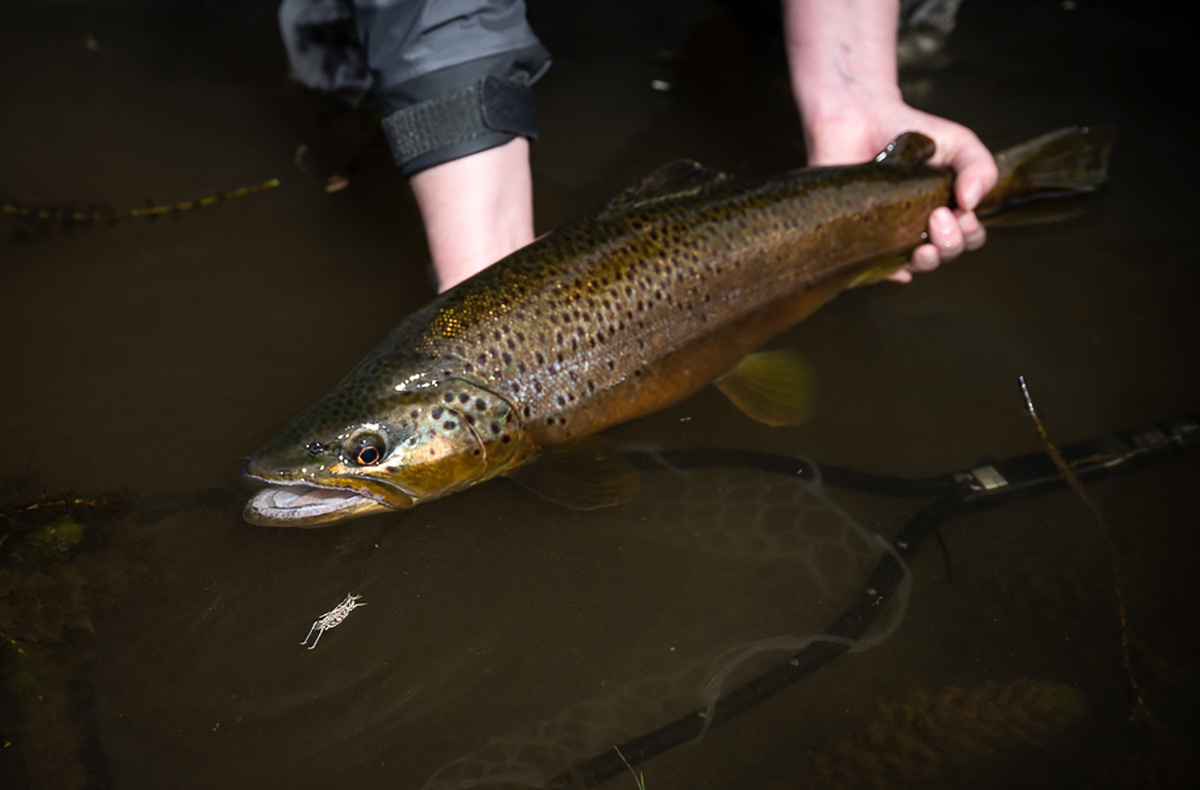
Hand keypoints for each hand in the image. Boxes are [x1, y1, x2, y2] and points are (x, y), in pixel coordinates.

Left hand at [804, 102, 997, 281]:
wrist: (860, 119)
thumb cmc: (910, 131)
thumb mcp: (957, 142)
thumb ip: (979, 166)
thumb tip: (972, 202)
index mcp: (947, 210)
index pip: (968, 237)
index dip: (969, 233)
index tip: (960, 211)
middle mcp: (921, 228)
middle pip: (946, 255)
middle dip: (950, 244)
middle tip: (938, 216)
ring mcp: (890, 235)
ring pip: (915, 266)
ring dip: (927, 261)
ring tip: (923, 246)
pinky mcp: (860, 239)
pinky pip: (876, 269)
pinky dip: (890, 275)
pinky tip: (899, 271)